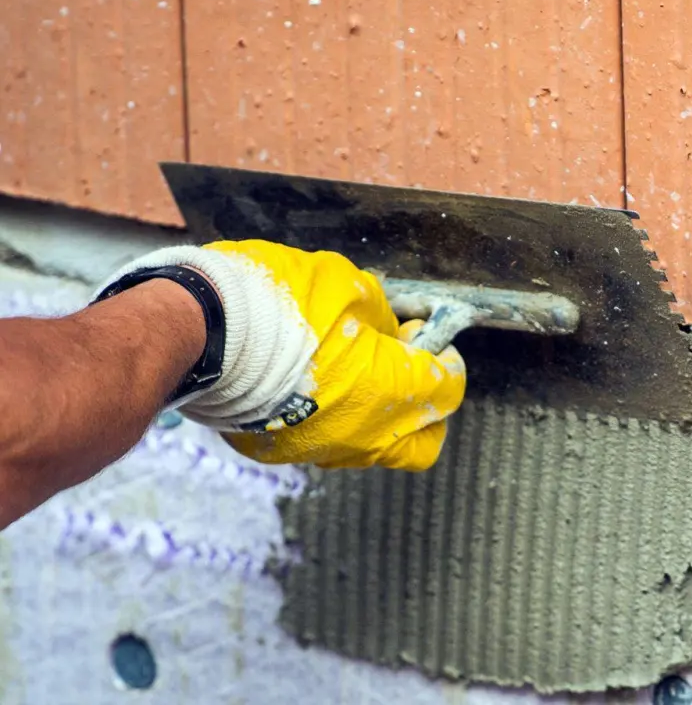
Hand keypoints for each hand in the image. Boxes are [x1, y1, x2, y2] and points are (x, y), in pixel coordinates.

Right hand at [101, 241, 465, 469]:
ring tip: (349, 369)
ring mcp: (320, 448)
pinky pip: (319, 440)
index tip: (426, 339)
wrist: (198, 331)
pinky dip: (325, 417)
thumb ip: (382, 316)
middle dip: (423, 408)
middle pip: (421, 441)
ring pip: (370, 446)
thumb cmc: (279, 301)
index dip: (444, 361)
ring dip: (374, 415)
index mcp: (393, 391)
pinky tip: (306, 381)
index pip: (448, 390)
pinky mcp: (278, 451)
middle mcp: (364, 434)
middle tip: (403, 368)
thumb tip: (392, 330)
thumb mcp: (349, 286)